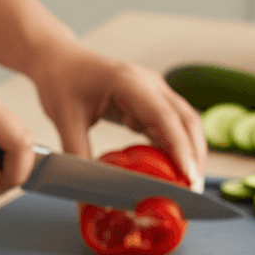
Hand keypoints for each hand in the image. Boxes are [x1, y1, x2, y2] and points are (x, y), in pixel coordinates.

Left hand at [28, 42, 207, 189]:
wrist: (59, 59)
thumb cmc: (61, 81)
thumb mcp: (65, 120)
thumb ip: (77, 156)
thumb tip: (84, 195)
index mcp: (129, 82)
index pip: (164, 117)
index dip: (180, 148)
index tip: (188, 176)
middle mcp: (149, 84)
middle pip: (186, 120)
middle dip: (195, 155)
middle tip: (192, 190)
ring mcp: (153, 91)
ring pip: (185, 123)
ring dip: (190, 153)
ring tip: (188, 186)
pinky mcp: (150, 102)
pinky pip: (171, 127)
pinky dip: (176, 149)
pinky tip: (174, 171)